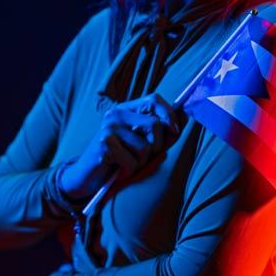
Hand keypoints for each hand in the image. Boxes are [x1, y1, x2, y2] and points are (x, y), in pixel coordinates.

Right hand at [59, 93, 182, 198]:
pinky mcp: (103, 142)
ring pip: (146, 146)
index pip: (154, 99)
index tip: (175, 131)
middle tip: (143, 156)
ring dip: (141, 161)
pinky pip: (133, 159)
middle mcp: (117, 113)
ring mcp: (109, 126)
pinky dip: (130, 169)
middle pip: (155, 124)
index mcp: (128, 109)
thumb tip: (186, 115)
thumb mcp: (146, 143)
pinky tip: (118, 169)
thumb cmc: (121, 159)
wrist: (88, 177)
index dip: (169, 114)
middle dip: (157, 146)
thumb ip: (164, 131)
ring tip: (128, 162)